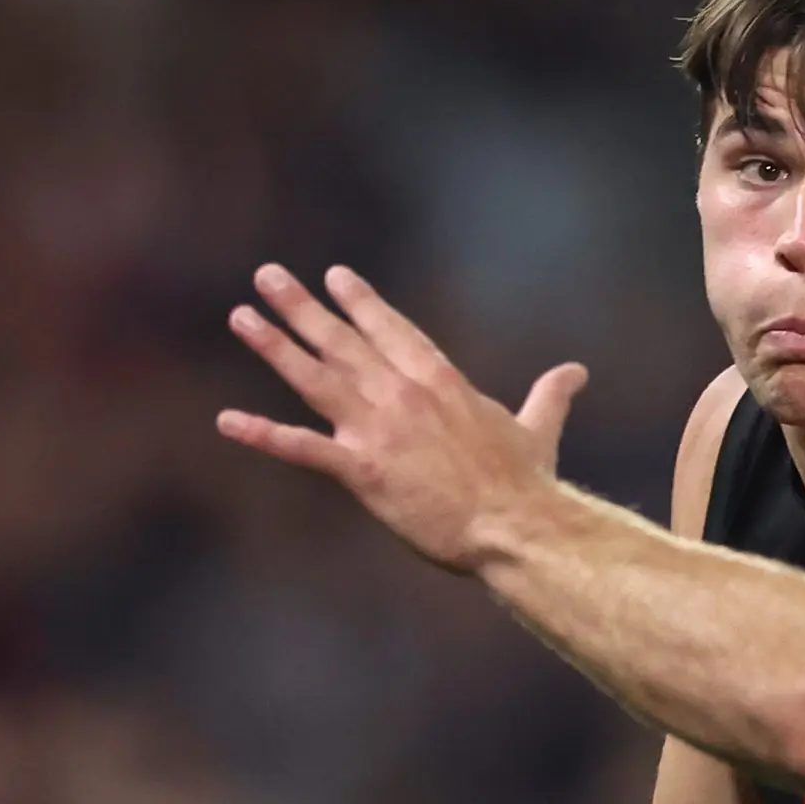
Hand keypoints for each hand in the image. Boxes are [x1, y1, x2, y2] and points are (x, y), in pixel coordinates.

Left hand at [217, 262, 588, 571]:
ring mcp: (378, 430)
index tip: (334, 277)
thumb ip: (549, 396)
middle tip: (267, 275)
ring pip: (315, 377)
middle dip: (302, 306)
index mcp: (442, 382)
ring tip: (241, 317)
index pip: (393, 330)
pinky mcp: (362, 471)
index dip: (361, 302)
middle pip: (343, 341)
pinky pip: (302, 448)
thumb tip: (577, 372)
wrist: (517, 527)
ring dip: (275, 345)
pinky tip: (227, 421)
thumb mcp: (537, 430)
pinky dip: (262, 434)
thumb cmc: (528, 484)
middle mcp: (403, 394)